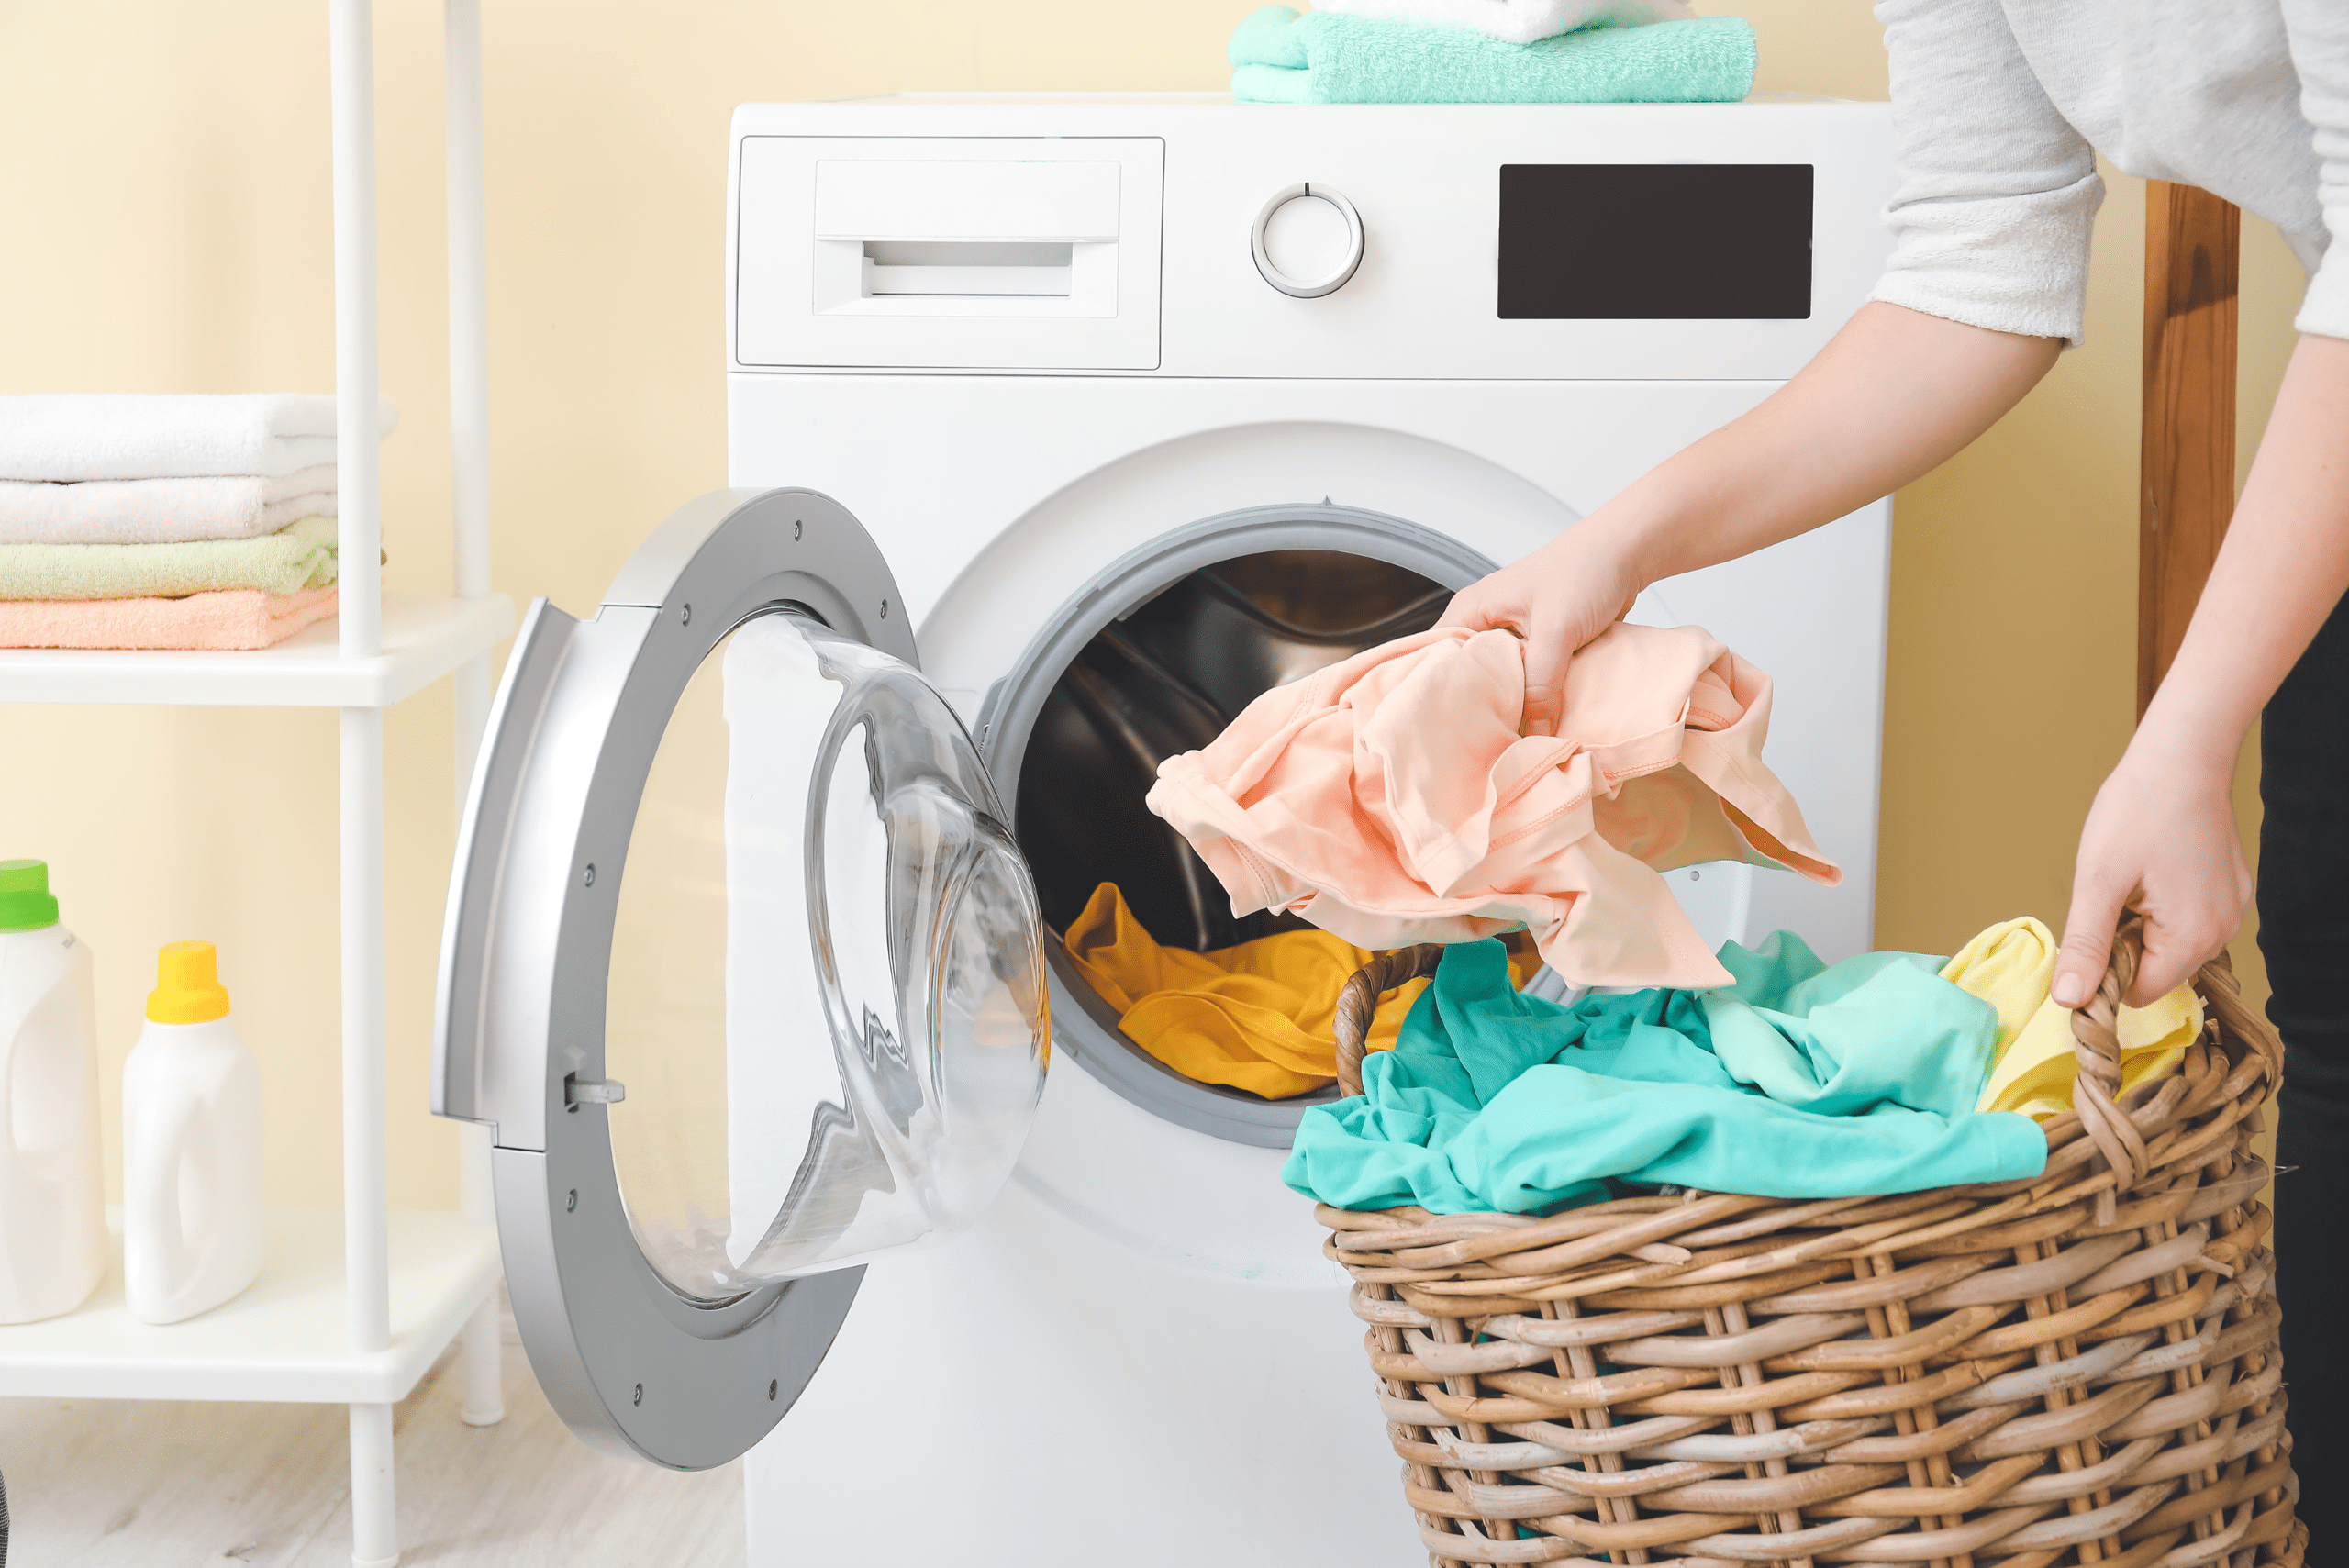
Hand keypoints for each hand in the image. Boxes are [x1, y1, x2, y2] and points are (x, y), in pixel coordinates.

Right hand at [1439, 527, 1640, 735]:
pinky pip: (1529, 681)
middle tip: (1492, 743)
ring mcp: (1512, 637)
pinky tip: (1542, 722)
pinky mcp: (1538, 648)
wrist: (1627, 553)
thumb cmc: (1584, 570)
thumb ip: (1541, 684)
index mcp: (1471, 611)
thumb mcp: (1557, 629)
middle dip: (1483, 710)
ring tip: (1516, 739)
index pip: (1439, 662)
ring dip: (1514, 706)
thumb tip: (1534, 736)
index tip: (1457, 733)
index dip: (1445, 697)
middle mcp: (1485, 624)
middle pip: (1470, 679)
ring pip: (1503, 683)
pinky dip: (1537, 699)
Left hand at [2052, 742, 2252, 1009]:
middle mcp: (2224, 932)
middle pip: (2157, 971)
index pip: (2140, 993)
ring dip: (2143, 924)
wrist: (2182, 757)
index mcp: (2194, 937)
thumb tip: (2070, 1001)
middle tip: (2113, 894)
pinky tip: (2155, 870)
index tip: (2090, 930)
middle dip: (2125, 943)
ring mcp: (2232, 911)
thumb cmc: (2138, 809)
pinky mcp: (2231, 892)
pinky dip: (2164, 907)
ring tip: (2134, 878)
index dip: (2106, 972)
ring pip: (2171, 946)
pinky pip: (2189, 920)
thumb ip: (2086, 945)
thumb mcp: (2099, 880)